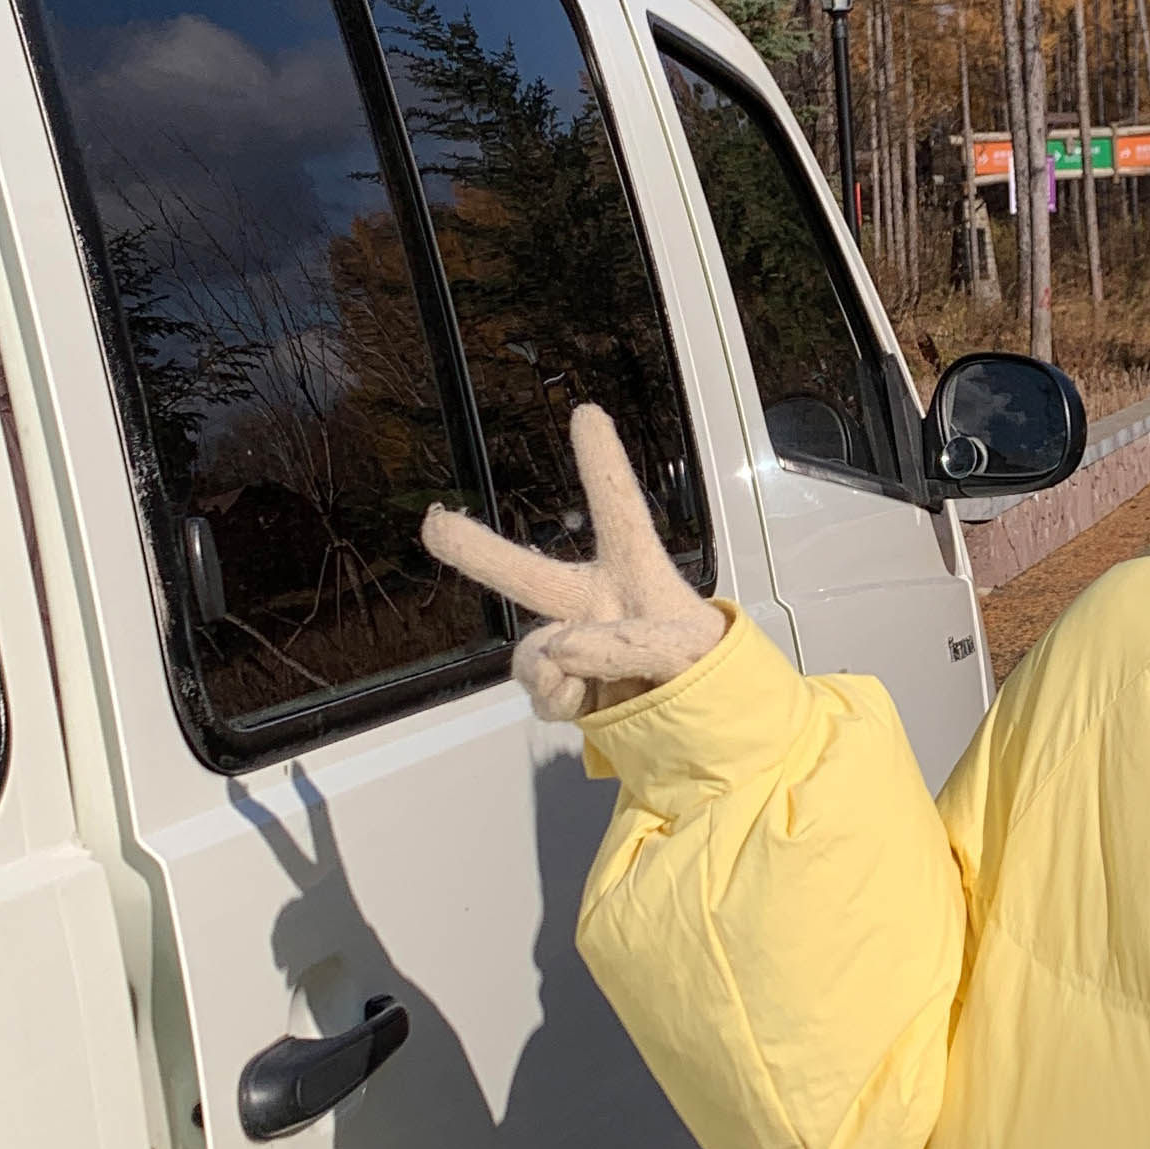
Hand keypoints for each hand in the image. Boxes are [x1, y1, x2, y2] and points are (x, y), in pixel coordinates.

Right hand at [421, 403, 724, 721]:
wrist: (713, 735)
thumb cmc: (711, 675)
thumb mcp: (689, 652)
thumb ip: (625, 645)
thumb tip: (556, 650)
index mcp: (638, 576)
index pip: (619, 512)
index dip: (601, 463)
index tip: (587, 413)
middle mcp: (597, 606)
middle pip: (531, 576)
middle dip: (480, 552)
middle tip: (436, 527)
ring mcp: (577, 653)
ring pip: (533, 651)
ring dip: (550, 665)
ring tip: (588, 680)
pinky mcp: (567, 694)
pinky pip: (539, 691)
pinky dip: (554, 700)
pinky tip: (580, 702)